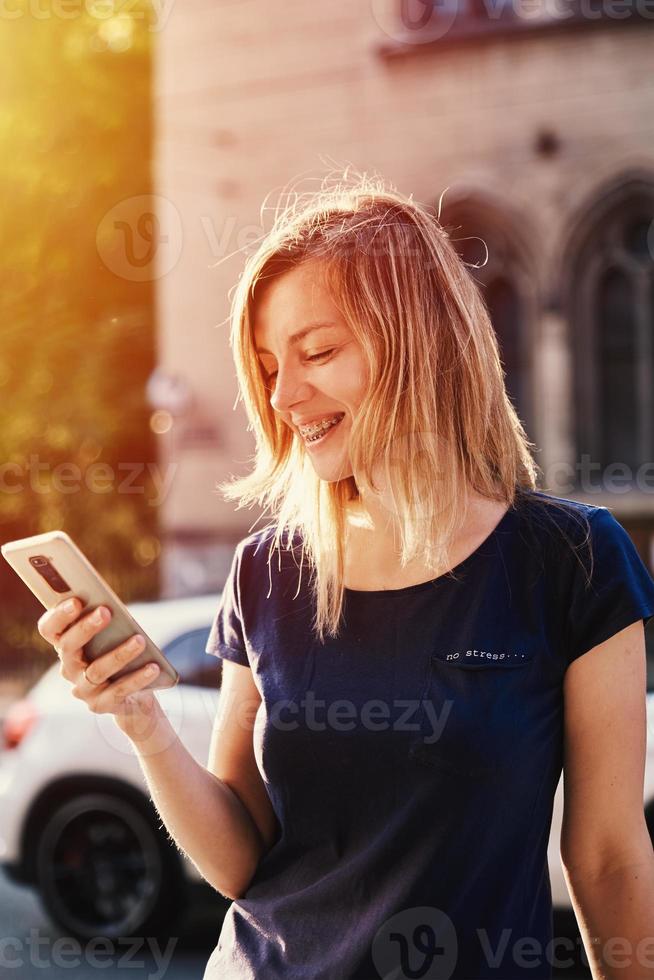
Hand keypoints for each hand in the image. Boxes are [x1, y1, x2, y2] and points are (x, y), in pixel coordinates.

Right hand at [37, 597, 160, 730]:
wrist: (134, 696)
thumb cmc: (121, 654)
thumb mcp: (113, 636)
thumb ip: (107, 621)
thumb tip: (111, 606)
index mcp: (66, 646)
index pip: (49, 629)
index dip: (58, 615)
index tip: (76, 600)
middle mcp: (69, 668)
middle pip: (68, 647)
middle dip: (86, 628)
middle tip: (106, 611)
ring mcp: (83, 689)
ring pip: (97, 671)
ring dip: (119, 654)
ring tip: (140, 640)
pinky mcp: (100, 705)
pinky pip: (119, 690)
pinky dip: (137, 678)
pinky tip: (153, 667)